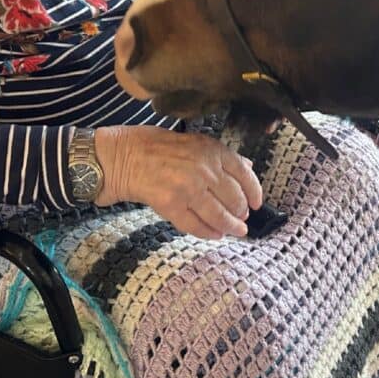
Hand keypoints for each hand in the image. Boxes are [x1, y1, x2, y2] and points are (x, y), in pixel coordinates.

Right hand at [94, 126, 262, 238]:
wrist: (121, 156)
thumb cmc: (154, 146)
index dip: (254, 192)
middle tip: (243, 220)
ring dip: (230, 227)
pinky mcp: (172, 206)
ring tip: (235, 232)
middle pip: (234, 199)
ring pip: (219, 215)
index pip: (244, 175)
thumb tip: (247, 165)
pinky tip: (214, 235)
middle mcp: (204, 170)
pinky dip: (208, 233)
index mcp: (212, 151)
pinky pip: (196, 225)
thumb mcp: (194, 142)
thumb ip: (220, 156)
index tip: (257, 203)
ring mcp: (189, 189)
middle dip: (241, 213)